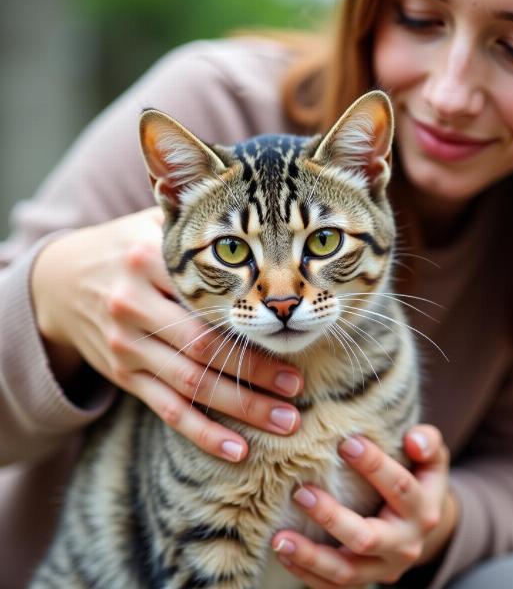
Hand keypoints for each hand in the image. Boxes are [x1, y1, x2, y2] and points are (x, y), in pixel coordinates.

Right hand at [32, 207, 302, 460]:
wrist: (60, 282)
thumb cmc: (124, 249)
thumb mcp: (151, 224)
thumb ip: (195, 223)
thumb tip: (262, 217)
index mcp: (147, 259)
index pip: (207, 294)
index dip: (251, 317)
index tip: (290, 330)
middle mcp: (133, 304)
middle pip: (205, 346)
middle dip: (256, 371)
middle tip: (297, 387)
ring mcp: (126, 345)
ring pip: (192, 384)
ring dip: (242, 407)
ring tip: (285, 421)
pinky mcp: (123, 375)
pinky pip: (167, 409)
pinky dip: (203, 433)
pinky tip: (238, 450)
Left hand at [271, 425, 456, 587]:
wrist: (422, 528)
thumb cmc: (418, 479)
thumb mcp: (431, 460)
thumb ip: (428, 442)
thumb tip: (414, 441)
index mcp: (423, 511)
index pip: (400, 488)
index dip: (374, 465)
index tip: (345, 443)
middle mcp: (404, 545)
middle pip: (367, 538)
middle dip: (332, 517)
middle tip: (301, 492)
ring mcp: (383, 569)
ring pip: (345, 572)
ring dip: (310, 556)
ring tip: (279, 537)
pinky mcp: (363, 582)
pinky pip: (332, 588)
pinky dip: (305, 572)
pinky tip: (283, 550)